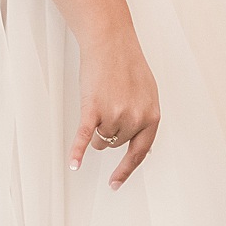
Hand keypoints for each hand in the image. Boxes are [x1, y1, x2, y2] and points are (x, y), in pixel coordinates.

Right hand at [69, 30, 161, 187]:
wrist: (111, 42)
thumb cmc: (128, 64)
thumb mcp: (148, 93)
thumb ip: (145, 118)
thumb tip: (142, 145)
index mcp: (152, 115)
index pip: (139, 152)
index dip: (126, 169)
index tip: (115, 183)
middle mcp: (135, 118)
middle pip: (115, 144)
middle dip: (109, 132)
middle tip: (109, 108)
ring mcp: (114, 114)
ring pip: (100, 139)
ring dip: (96, 128)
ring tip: (100, 102)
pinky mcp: (93, 109)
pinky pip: (83, 137)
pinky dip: (77, 152)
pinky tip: (74, 164)